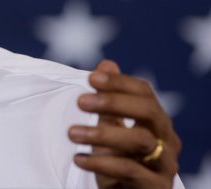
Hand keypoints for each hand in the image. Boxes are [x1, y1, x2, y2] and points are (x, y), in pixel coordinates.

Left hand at [69, 60, 180, 188]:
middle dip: (114, 102)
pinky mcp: (156, 187)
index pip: (145, 93)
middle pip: (149, 111)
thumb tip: (107, 63)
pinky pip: (130, 170)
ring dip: (102, 134)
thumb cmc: (120, 163)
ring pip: (141, 141)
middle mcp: (167, 140)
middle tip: (80, 101)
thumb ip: (110, 102)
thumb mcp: (112, 130)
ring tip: (71, 133)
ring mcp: (165, 164)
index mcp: (156, 121)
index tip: (91, 78)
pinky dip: (102, 163)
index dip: (119, 83)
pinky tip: (78, 158)